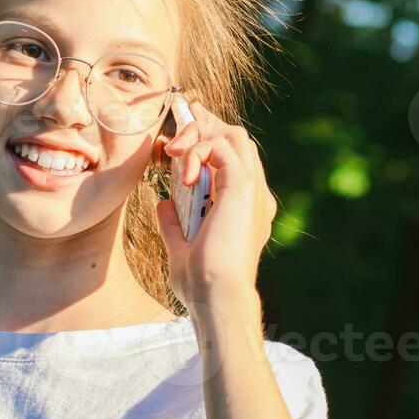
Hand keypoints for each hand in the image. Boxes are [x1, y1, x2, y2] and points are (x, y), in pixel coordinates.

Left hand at [153, 101, 276, 316]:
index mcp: (245, 210)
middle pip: (238, 140)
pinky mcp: (243, 186)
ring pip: (234, 136)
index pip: (234, 161)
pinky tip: (179, 174)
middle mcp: (254, 197)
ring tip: (172, 150)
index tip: (182, 137)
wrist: (215, 295)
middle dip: (205, 127)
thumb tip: (164, 204)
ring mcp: (252, 189)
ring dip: (199, 134)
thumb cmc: (200, 284)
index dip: (210, 141)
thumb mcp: (182, 248)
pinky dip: (195, 152)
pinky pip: (220, 147)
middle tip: (177, 123)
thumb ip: (175, 225)